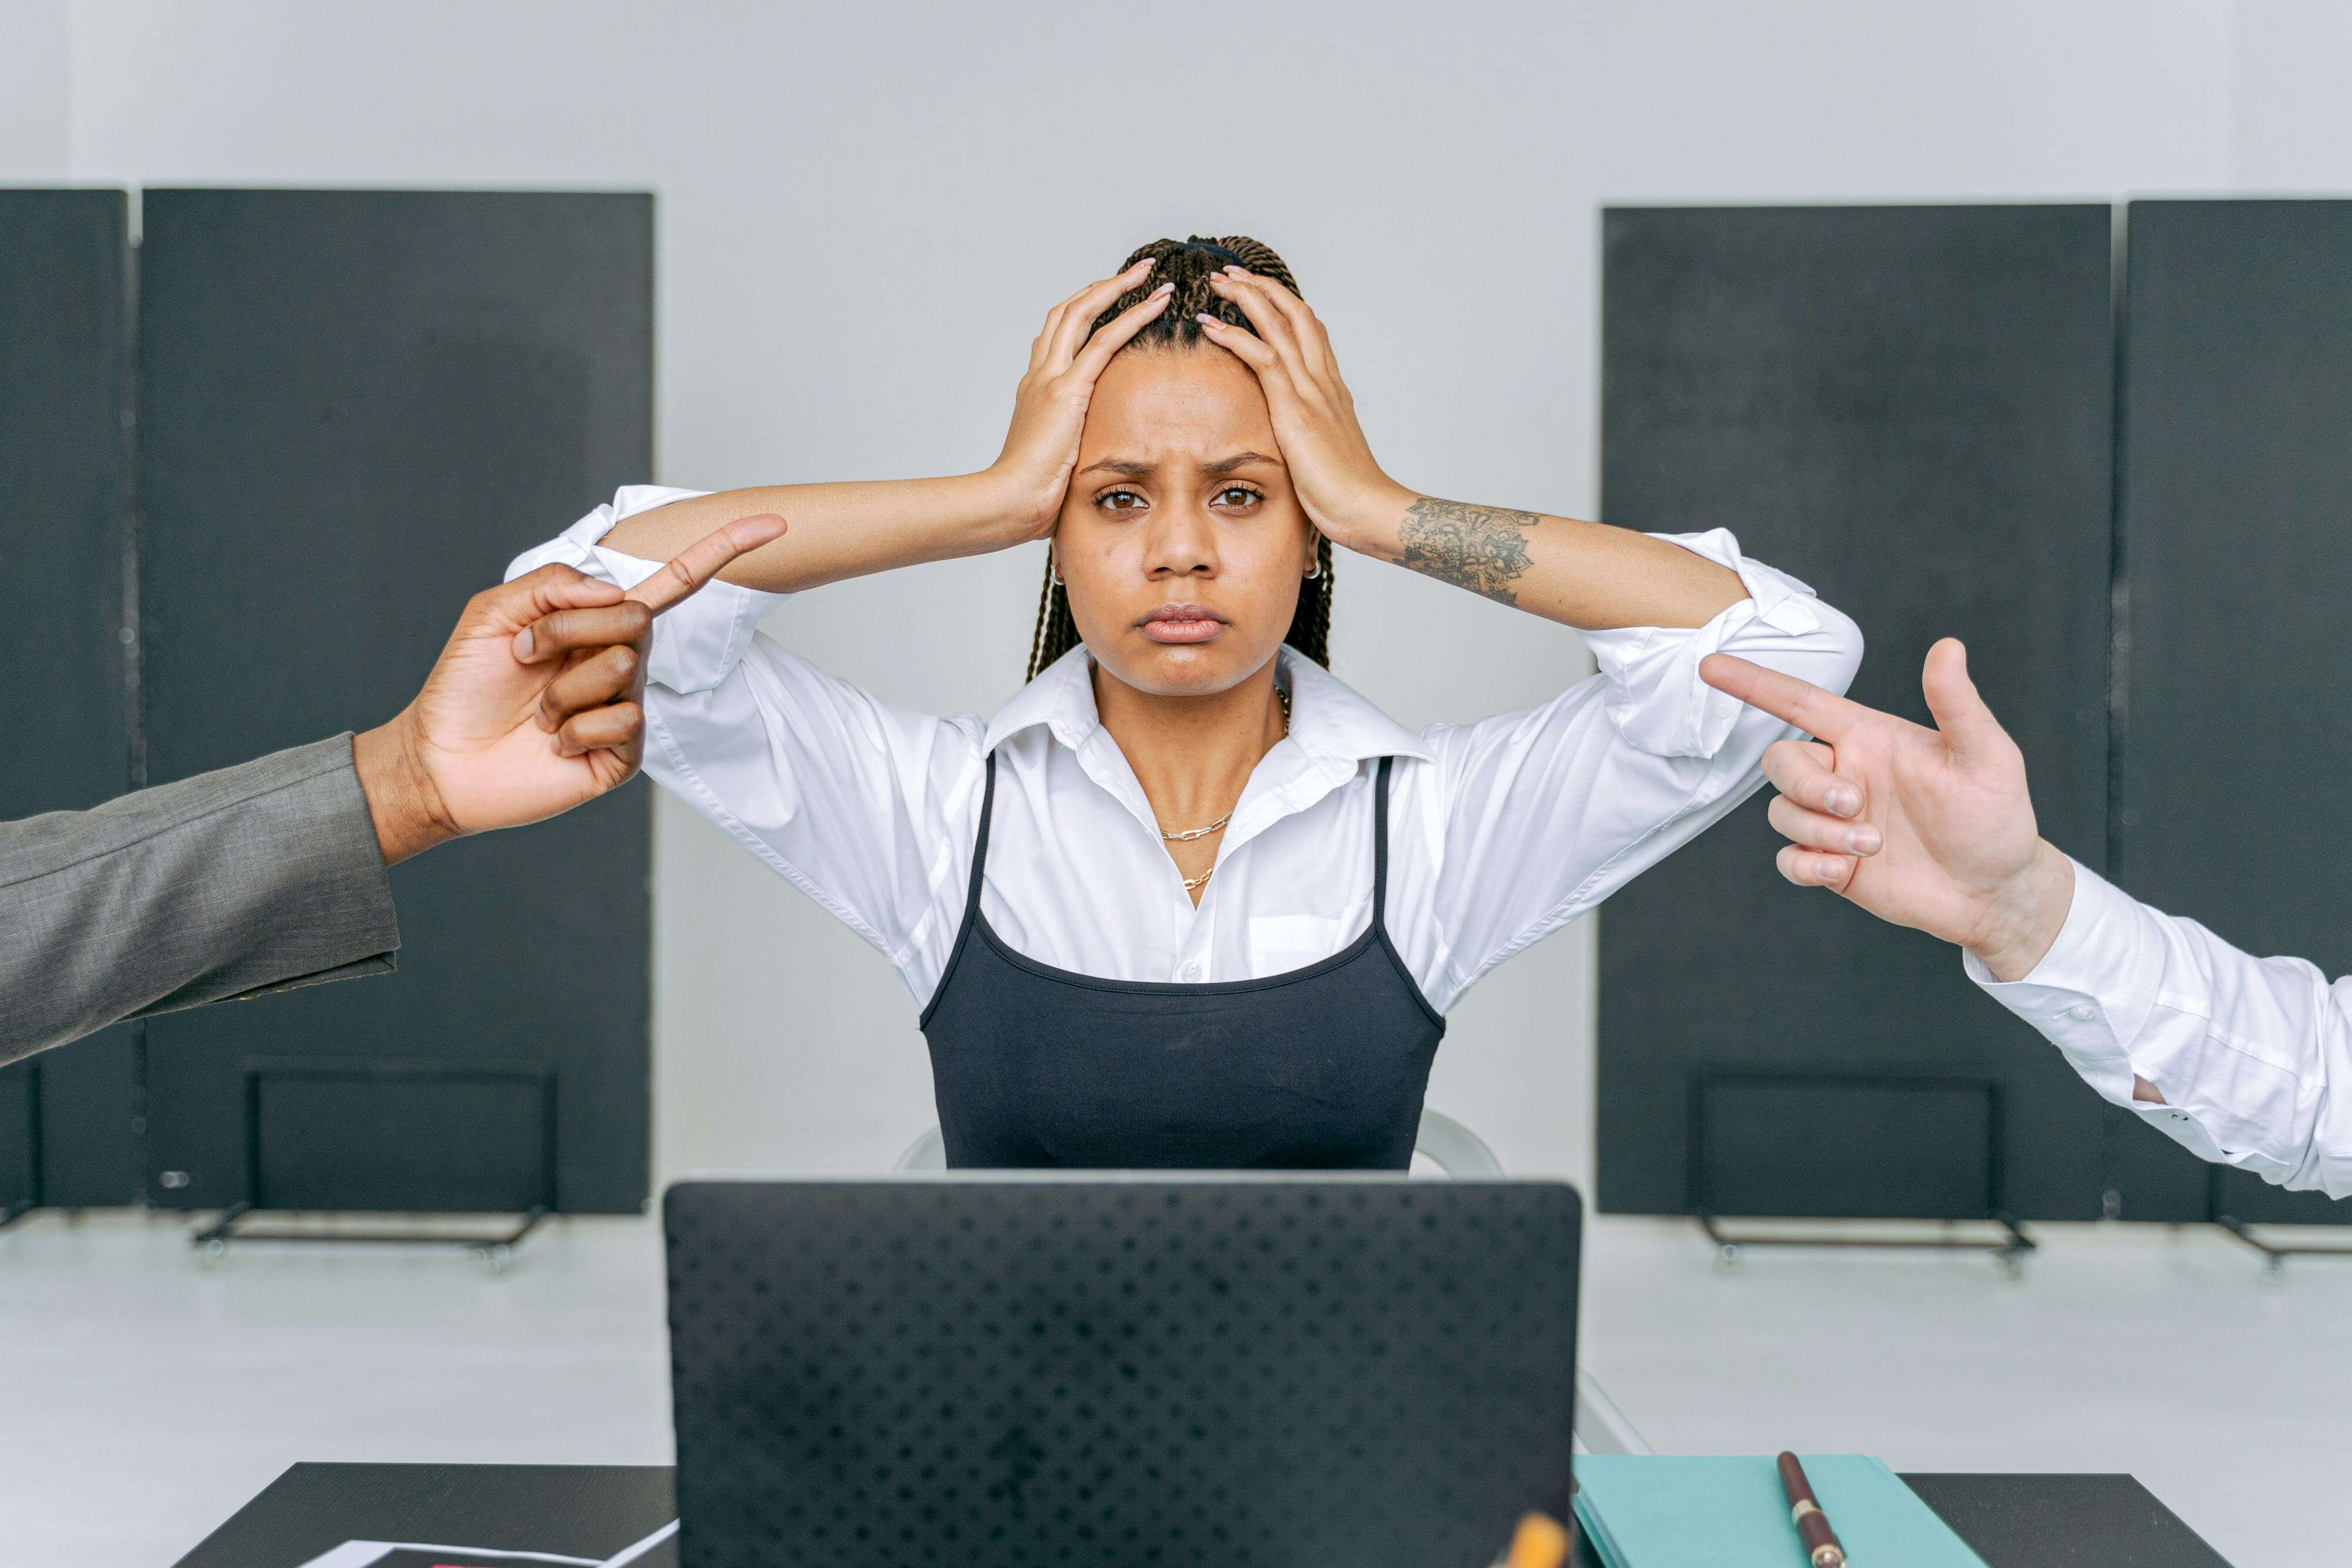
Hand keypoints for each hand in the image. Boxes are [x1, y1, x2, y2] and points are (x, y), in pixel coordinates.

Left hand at [352, 514, 787, 862]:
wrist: (441, 759)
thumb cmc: (464, 686)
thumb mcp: (495, 613)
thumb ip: (555, 585)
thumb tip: (618, 592)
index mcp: (597, 624)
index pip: (672, 584)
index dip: (720, 551)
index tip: (772, 522)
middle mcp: (622, 662)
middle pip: (636, 621)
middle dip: (570, 632)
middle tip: (527, 657)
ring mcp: (626, 709)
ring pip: (622, 669)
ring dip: (562, 687)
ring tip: (537, 711)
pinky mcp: (624, 754)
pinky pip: (623, 721)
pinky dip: (574, 729)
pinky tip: (552, 742)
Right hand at [988, 260, 1176, 539]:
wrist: (1008, 503)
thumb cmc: (1028, 494)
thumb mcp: (1054, 458)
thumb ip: (1070, 444)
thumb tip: (1088, 455)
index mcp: (1035, 388)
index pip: (1059, 334)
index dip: (1085, 309)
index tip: (1111, 296)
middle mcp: (1039, 374)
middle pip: (1068, 311)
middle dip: (1103, 286)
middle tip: (1137, 272)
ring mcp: (1050, 378)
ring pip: (1083, 313)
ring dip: (1119, 288)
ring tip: (1150, 274)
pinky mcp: (1067, 391)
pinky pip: (1105, 341)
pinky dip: (1133, 316)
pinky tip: (1156, 303)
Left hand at [1198, 266, 1410, 550]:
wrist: (1368, 510)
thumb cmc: (1349, 494)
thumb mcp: (1327, 456)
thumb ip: (1313, 439)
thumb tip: (1299, 444)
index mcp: (1332, 390)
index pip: (1311, 331)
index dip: (1284, 305)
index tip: (1258, 292)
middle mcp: (1324, 381)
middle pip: (1296, 314)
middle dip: (1262, 287)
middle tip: (1231, 273)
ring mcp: (1312, 391)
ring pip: (1279, 324)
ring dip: (1246, 298)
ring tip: (1217, 283)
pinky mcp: (1296, 409)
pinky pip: (1263, 358)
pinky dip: (1235, 336)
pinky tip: (1210, 325)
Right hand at [1699, 638, 2076, 980]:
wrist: (1995, 892)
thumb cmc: (1996, 817)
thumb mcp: (1988, 755)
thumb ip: (1957, 704)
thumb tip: (1948, 646)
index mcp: (1870, 739)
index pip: (1799, 702)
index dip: (1753, 682)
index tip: (1710, 665)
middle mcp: (1845, 774)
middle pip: (1781, 761)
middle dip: (1807, 784)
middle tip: (1856, 805)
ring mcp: (1835, 821)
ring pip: (1783, 812)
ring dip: (1820, 830)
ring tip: (1873, 845)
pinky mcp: (1832, 864)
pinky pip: (1788, 859)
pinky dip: (1807, 864)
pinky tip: (1844, 870)